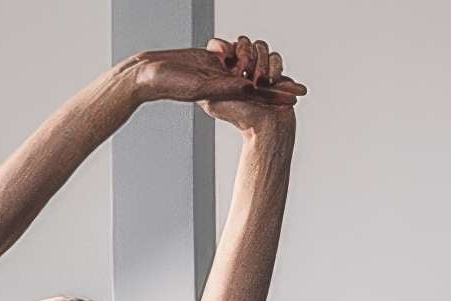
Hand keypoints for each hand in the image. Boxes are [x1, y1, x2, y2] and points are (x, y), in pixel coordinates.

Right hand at [129, 35, 305, 106]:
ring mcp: (218, 71)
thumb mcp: (201, 86)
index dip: (276, 96)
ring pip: (248, 68)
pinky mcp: (211, 58)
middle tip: (301, 88)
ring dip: (263, 66)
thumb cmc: (170, 85)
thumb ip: (226, 87)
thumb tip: (250, 87)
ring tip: (284, 73)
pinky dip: (245, 52)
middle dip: (279, 84)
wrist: (149, 73)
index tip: (296, 98)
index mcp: (225, 95)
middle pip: (258, 83)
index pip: (256, 95)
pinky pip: (234, 54)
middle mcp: (224, 84)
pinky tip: (258, 55)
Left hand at [198, 36, 305, 133]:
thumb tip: (192, 72)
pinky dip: (275, 68)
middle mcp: (240, 66)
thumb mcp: (211, 103)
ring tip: (261, 83)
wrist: (267, 127)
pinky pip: (275, 57)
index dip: (225, 48)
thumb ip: (202, 85)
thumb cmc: (241, 117)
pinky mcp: (274, 71)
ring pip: (260, 46)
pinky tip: (272, 82)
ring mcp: (258, 67)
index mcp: (223, 70)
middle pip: (243, 42)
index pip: (220, 46)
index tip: (227, 56)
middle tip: (247, 74)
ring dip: (262, 64)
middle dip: (247, 54)